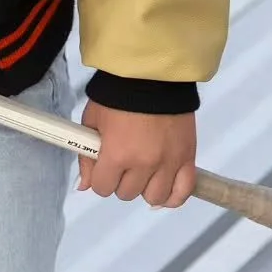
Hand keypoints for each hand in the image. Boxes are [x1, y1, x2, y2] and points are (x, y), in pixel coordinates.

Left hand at [77, 102, 196, 207]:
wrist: (151, 74)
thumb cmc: (117, 95)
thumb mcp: (92, 120)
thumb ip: (86, 156)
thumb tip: (84, 186)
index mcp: (117, 154)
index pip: (102, 188)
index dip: (99, 177)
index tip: (102, 166)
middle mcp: (143, 164)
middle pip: (127, 193)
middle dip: (120, 180)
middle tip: (122, 161)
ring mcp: (168, 162)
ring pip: (154, 197)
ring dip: (145, 187)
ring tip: (143, 170)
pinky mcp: (187, 157)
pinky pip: (183, 192)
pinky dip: (172, 196)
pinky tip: (163, 188)